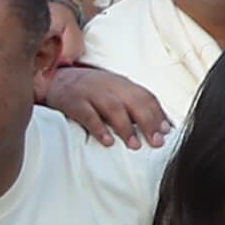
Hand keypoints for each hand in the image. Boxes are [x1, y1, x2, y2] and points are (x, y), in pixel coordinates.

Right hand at [38, 61, 167, 147]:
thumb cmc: (93, 90)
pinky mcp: (74, 102)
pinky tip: (108, 142)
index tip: (167, 131)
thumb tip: (158, 126)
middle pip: (134, 102)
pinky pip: (88, 116)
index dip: (158, 114)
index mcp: (123, 84)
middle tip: (156, 142)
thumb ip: (133, 105)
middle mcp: (110, 86)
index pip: (146, 97)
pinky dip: (99, 129)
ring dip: (126, 128)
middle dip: (148, 122)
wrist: (57, 79)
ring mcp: (92, 93)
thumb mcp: (115, 91)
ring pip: (114, 108)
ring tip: (135, 145)